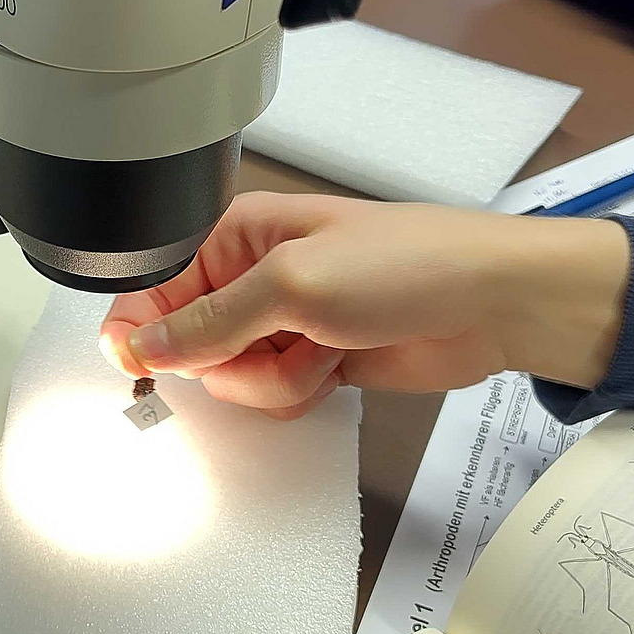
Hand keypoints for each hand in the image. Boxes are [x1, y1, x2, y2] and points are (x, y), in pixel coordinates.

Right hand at [100, 193, 629, 418]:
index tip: (139, 364)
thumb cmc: (409, 263)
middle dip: (226, 362)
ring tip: (320, 352)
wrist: (494, 303)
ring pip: (230, 380)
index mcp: (235, 236)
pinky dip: (298, 394)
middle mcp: (251, 278)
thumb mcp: (293, 285)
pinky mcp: (311, 361)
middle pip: (188, 345)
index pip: (153, 287)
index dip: (141, 330)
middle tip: (271, 345)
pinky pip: (271, 397)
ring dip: (272, 382)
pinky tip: (335, 368)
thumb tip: (144, 346)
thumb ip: (209, 321)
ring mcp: (282, 324)